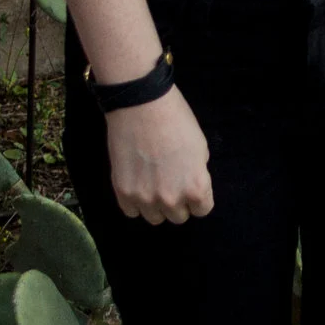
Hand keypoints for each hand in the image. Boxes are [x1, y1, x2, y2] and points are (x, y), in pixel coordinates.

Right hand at [105, 88, 213, 223]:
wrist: (142, 106)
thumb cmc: (177, 121)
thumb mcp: (200, 148)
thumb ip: (197, 173)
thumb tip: (190, 184)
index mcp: (196, 188)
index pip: (202, 210)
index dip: (197, 198)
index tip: (190, 185)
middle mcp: (172, 199)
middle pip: (178, 217)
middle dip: (177, 202)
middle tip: (170, 181)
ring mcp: (145, 198)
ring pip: (155, 218)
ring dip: (156, 205)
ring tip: (152, 183)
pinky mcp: (122, 192)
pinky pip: (131, 211)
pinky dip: (135, 202)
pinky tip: (137, 184)